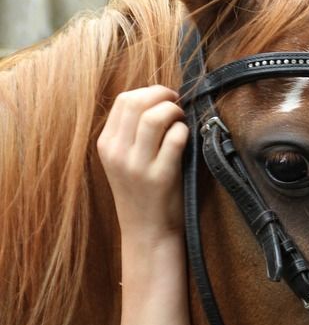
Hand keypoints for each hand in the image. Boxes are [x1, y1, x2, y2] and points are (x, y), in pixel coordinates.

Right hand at [97, 86, 187, 239]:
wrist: (147, 232)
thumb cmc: (141, 193)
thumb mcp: (123, 161)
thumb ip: (131, 133)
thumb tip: (156, 99)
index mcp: (106, 144)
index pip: (123, 100)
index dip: (148, 92)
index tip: (164, 99)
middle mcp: (117, 153)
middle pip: (137, 102)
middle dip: (162, 95)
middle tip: (176, 103)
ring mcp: (137, 166)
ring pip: (155, 117)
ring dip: (174, 111)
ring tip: (181, 120)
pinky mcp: (160, 177)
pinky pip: (175, 138)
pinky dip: (184, 131)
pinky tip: (186, 138)